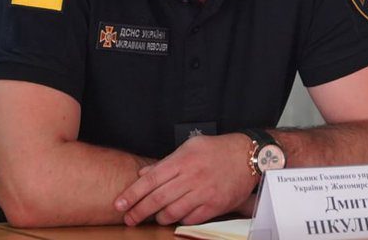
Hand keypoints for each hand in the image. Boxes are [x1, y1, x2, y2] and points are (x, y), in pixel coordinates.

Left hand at [113, 133, 257, 225]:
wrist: (247, 156)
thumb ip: (166, 162)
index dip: (132, 194)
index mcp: (181, 161)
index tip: (120, 204)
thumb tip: (144, 174)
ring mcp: (202, 193)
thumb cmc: (217, 150)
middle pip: (157, 199)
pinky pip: (191, 219)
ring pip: (172, 212)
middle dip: (138, 212)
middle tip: (129, 219)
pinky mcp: (214, 205)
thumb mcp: (189, 147)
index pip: (150, 181)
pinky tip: (176, 217)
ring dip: (159, 217)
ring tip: (154, 217)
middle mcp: (190, 178)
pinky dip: (180, 220)